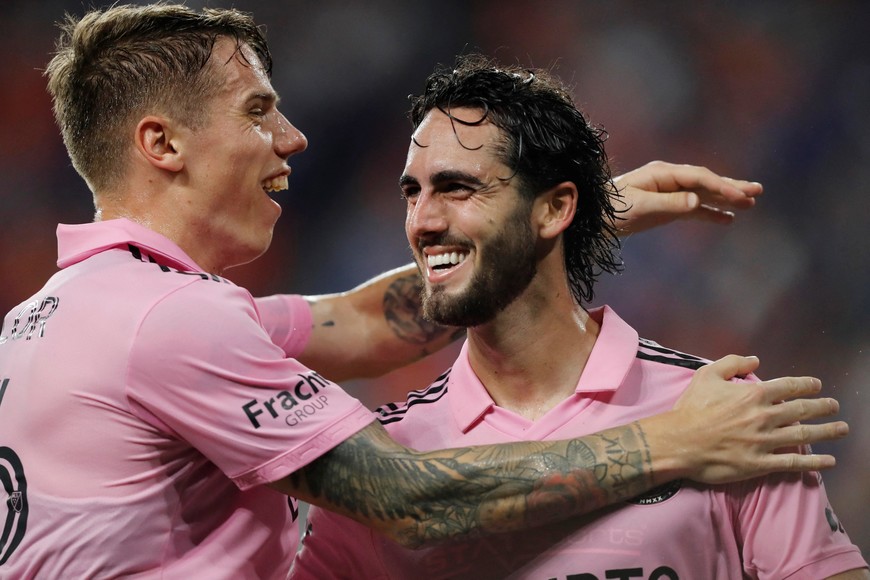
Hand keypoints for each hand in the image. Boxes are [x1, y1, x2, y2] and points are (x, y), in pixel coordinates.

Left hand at [611, 160, 762, 233]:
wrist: (591, 217)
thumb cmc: (612, 210)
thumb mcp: (640, 207)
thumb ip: (670, 204)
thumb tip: (698, 201)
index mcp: (663, 174)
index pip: (699, 178)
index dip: (721, 186)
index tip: (740, 197)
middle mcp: (669, 179)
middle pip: (706, 182)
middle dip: (731, 186)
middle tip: (758, 191)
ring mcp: (669, 193)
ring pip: (703, 194)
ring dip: (726, 198)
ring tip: (751, 203)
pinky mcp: (666, 208)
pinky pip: (694, 209)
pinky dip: (710, 213)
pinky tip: (728, 219)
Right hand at [667, 355, 847, 483]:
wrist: (679, 442)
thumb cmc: (691, 408)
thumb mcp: (706, 376)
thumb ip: (732, 363)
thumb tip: (756, 359)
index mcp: (753, 394)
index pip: (789, 386)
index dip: (806, 385)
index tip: (817, 385)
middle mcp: (764, 417)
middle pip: (802, 410)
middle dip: (822, 407)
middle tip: (835, 406)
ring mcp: (765, 442)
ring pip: (803, 435)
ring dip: (827, 431)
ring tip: (842, 429)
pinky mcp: (761, 464)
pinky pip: (793, 463)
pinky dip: (814, 463)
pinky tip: (829, 462)